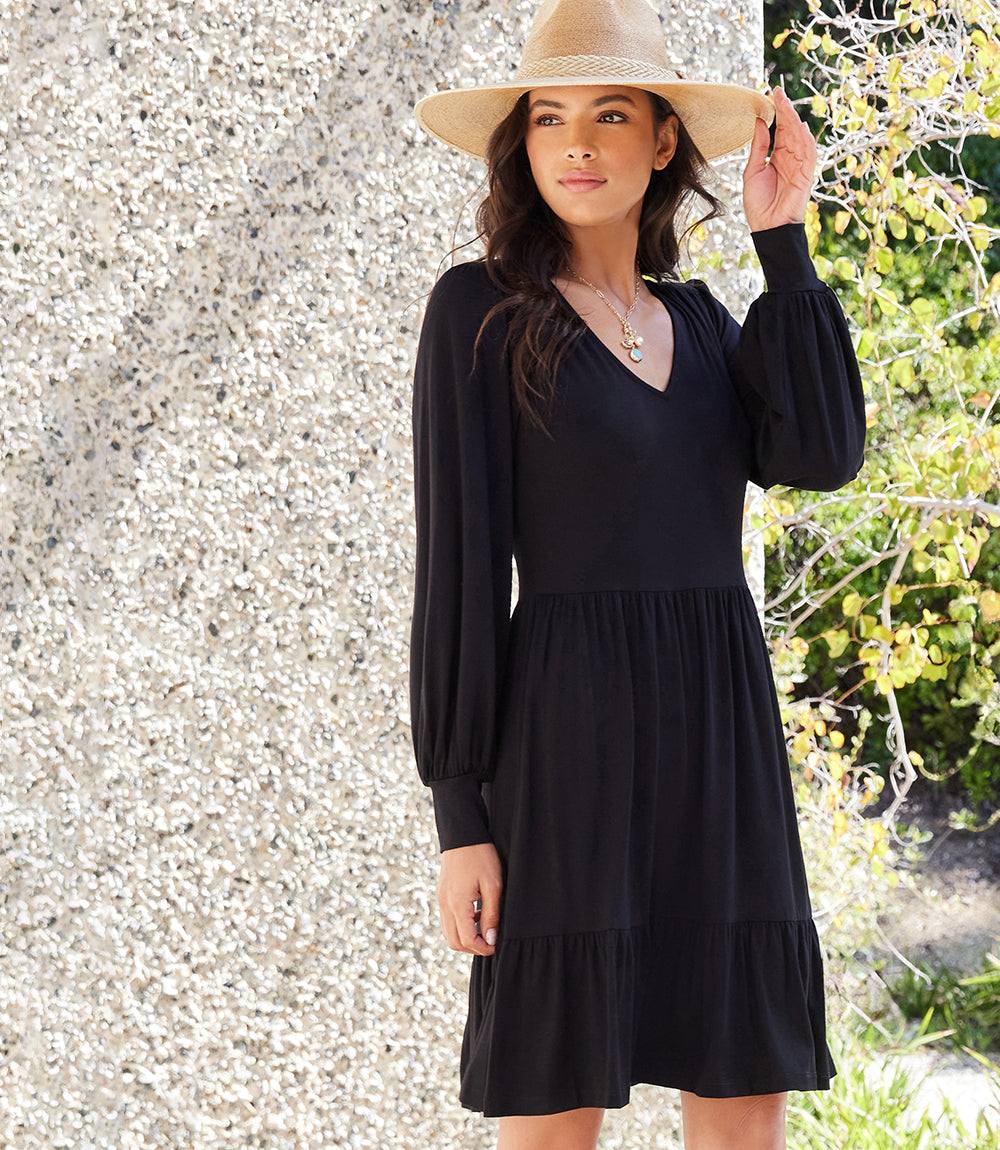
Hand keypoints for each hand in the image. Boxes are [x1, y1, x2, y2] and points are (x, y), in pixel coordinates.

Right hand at [438, 840, 502, 955]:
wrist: (463, 833)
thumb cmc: (481, 856)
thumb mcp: (493, 885)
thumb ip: (491, 915)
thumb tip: (490, 939)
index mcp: (457, 903)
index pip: (467, 940)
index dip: (483, 948)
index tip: (496, 946)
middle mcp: (445, 904)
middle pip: (454, 942)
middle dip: (472, 948)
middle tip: (490, 943)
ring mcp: (441, 899)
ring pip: (448, 933)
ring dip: (465, 938)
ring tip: (484, 929)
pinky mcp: (442, 894)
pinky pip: (447, 920)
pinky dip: (459, 926)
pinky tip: (475, 915)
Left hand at [742, 85, 816, 231]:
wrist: (766, 228)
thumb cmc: (759, 204)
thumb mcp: (753, 170)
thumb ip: (759, 146)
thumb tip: (760, 121)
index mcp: (778, 157)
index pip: (780, 130)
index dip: (777, 112)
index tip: (771, 94)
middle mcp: (790, 158)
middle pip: (790, 129)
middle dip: (785, 110)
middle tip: (777, 91)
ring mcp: (799, 166)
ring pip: (800, 138)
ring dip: (793, 120)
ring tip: (785, 103)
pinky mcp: (806, 176)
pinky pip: (809, 155)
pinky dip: (806, 141)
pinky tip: (800, 127)